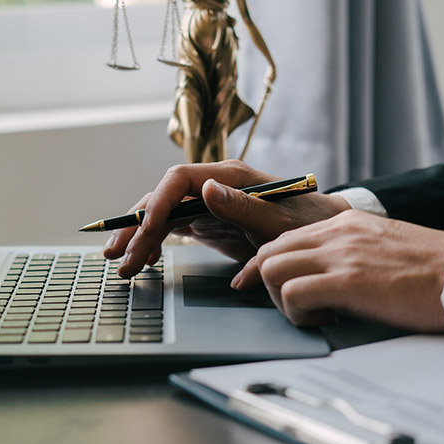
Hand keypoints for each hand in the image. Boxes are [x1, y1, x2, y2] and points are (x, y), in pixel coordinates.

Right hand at [103, 160, 350, 276]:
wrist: (326, 233)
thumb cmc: (309, 224)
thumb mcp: (279, 221)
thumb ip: (242, 206)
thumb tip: (205, 189)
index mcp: (229, 177)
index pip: (179, 179)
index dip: (156, 202)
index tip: (144, 229)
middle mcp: (212, 186)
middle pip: (162, 198)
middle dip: (136, 226)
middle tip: (117, 255)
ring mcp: (207, 203)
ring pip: (161, 215)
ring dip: (139, 239)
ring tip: (121, 266)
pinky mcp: (207, 222)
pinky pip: (172, 229)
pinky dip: (155, 244)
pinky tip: (143, 261)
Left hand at [232, 210, 443, 331]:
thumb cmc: (436, 271)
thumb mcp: (385, 246)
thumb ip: (352, 252)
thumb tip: (329, 277)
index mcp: (346, 223)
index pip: (285, 238)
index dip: (266, 265)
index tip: (257, 284)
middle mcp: (337, 232)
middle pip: (269, 251)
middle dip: (268, 283)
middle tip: (294, 308)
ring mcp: (340, 254)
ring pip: (272, 269)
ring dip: (282, 300)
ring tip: (313, 315)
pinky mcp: (347, 281)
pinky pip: (292, 293)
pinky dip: (297, 314)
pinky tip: (324, 322)